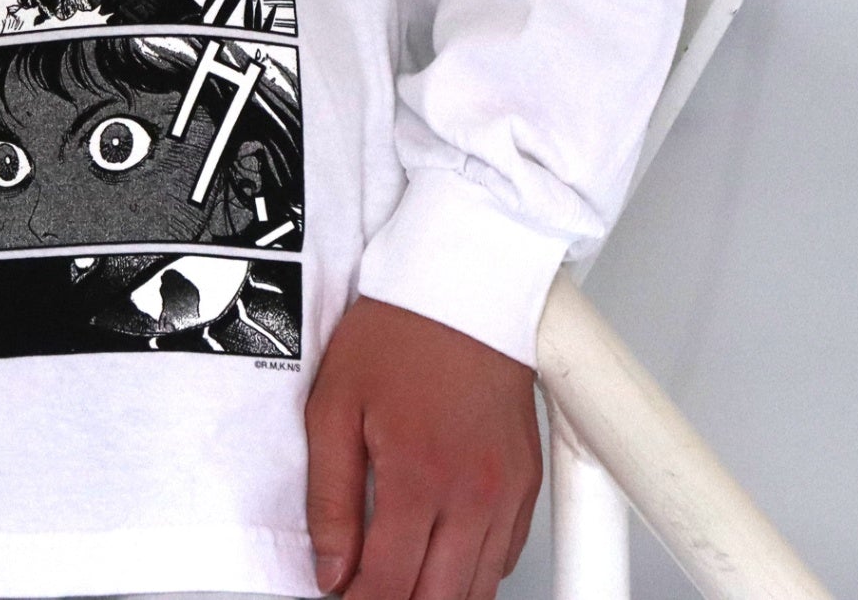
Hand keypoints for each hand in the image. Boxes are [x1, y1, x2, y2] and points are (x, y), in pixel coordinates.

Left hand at [305, 295, 541, 599]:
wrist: (463, 288)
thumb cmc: (398, 333)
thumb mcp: (334, 405)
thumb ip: (330, 498)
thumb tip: (331, 569)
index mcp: (419, 478)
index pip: (389, 586)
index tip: (341, 594)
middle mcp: (473, 496)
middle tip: (368, 587)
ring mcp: (507, 494)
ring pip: (478, 591)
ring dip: (437, 596)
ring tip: (401, 576)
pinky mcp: (527, 484)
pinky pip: (504, 557)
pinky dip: (473, 571)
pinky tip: (441, 552)